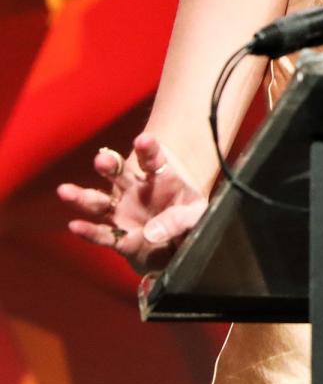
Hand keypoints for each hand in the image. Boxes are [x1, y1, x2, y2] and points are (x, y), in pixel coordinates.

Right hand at [57, 132, 207, 273]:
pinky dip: (88, 231)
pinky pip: (102, 233)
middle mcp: (136, 191)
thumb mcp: (196, 216)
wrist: (181, 244)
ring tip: (65, 190)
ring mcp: (124, 212)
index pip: (153, 159)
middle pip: (119, 174)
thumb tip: (151, 232)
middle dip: (109, 165)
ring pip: (101, 202)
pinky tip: (74, 225)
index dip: (148, 149)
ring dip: (84, 196)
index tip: (143, 139)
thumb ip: (180, 220)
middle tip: (101, 159)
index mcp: (161, 178)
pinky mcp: (119, 236)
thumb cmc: (189, 220)